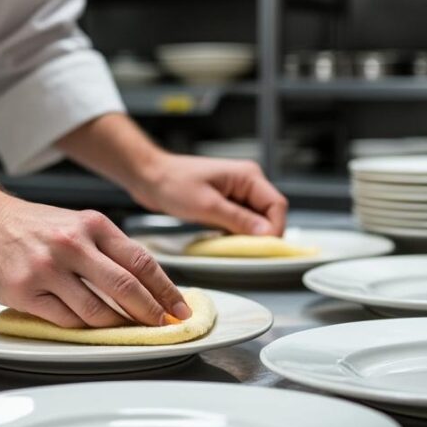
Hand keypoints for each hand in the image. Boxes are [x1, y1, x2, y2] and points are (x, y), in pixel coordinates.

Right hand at [0, 195, 190, 327]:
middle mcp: (72, 244)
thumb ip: (108, 250)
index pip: (142, 262)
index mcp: (92, 225)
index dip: (166, 291)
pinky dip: (81, 328)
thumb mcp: (76, 223)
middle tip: (162, 328)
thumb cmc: (31, 226)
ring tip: (124, 330)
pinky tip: (86, 326)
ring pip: (97, 311)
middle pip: (126, 288)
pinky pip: (66, 320)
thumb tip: (148, 286)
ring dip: (116, 326)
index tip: (179, 310)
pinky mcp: (25, 291)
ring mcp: (47, 269)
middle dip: (151, 314)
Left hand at [132, 154, 287, 235]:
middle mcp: (246, 182)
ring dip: (246, 235)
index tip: (262, 248)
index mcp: (248, 176)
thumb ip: (238, 219)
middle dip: (260, 234)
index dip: (274, 229)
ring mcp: (236, 193)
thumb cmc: (172, 183)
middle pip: (269, 214)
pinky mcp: (225, 203)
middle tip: (245, 251)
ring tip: (229, 244)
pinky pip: (239, 222)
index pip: (277, 205)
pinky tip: (222, 239)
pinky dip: (234, 233)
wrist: (149, 177)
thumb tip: (265, 233)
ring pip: (254, 221)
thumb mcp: (207, 205)